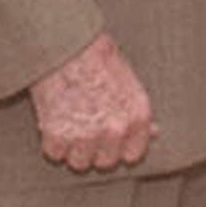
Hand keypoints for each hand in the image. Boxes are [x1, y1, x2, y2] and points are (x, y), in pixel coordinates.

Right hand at [28, 32, 156, 172]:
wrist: (65, 43)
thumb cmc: (98, 57)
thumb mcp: (129, 81)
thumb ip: (139, 112)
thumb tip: (154, 132)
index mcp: (137, 117)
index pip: (132, 155)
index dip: (118, 146)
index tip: (107, 136)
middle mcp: (115, 130)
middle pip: (105, 162)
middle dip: (94, 148)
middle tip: (83, 124)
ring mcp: (86, 135)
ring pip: (79, 162)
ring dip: (71, 147)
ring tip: (68, 120)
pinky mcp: (58, 135)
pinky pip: (54, 153)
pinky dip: (51, 140)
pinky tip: (54, 117)